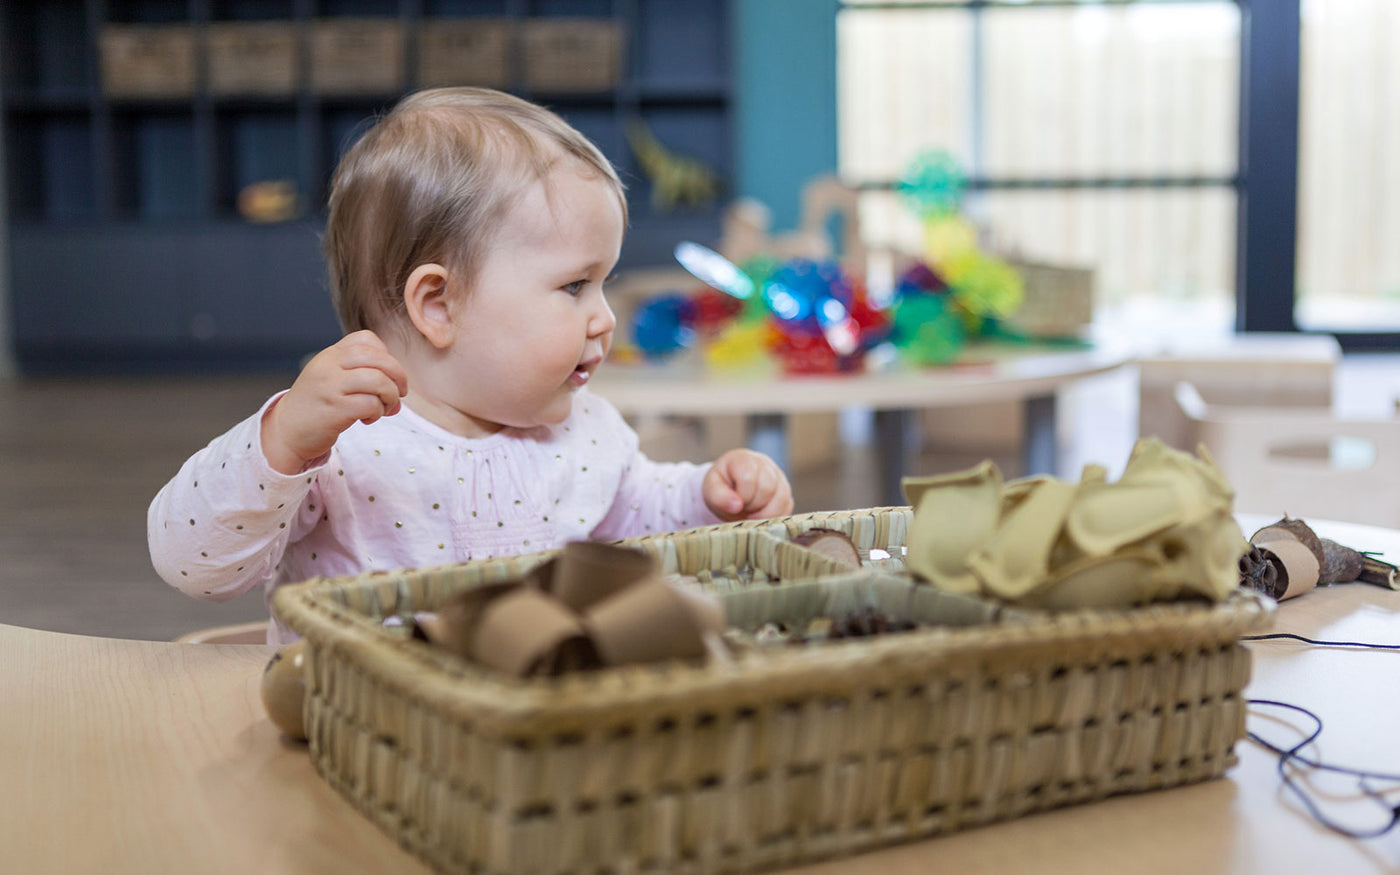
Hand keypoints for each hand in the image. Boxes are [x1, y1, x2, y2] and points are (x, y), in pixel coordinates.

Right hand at [260, 330, 408, 474]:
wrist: (286, 431)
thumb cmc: (317, 406)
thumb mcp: (333, 379)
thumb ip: (365, 377)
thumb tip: (400, 393)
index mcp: (330, 354)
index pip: (367, 339)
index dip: (385, 355)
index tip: (385, 374)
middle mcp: (329, 365)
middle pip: (379, 358)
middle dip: (398, 376)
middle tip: (399, 393)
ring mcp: (331, 386)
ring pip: (379, 381)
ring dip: (390, 396)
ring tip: (383, 408)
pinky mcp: (334, 409)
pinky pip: (371, 404)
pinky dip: (377, 412)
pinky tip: (366, 419)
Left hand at [702, 449, 793, 521]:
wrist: (732, 487)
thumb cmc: (722, 487)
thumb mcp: (711, 490)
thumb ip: (719, 497)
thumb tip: (736, 506)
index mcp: (743, 459)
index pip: (749, 479)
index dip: (741, 496)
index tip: (735, 501)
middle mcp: (765, 464)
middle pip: (767, 489)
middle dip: (752, 506)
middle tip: (742, 508)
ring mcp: (779, 477)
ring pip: (781, 499)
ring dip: (764, 514)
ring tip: (751, 513)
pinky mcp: (786, 491)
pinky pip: (788, 507)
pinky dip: (774, 516)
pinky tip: (760, 515)